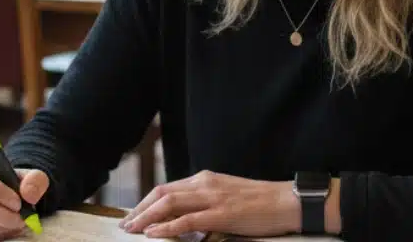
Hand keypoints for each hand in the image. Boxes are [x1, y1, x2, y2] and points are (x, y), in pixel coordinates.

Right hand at [0, 158, 48, 241]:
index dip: (0, 193)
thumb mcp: (31, 177)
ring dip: (3, 227)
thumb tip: (29, 194)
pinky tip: (8, 228)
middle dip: (4, 216)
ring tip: (17, 222)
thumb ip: (35, 180)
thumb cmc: (18, 184)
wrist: (9, 197)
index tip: (18, 202)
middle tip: (22, 219)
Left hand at [119, 170, 298, 238]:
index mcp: (205, 179)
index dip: (146, 202)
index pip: (167, 189)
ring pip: (169, 203)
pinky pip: (188, 220)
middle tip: (126, 225)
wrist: (286, 201)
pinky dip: (167, 226)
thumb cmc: (259, 203)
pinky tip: (154, 233)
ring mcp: (213, 197)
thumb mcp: (226, 197)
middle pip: (162, 193)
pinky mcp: (222, 214)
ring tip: (132, 229)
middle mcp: (204, 183)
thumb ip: (204, 204)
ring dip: (146, 217)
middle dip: (140, 210)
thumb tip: (184, 219)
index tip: (134, 215)